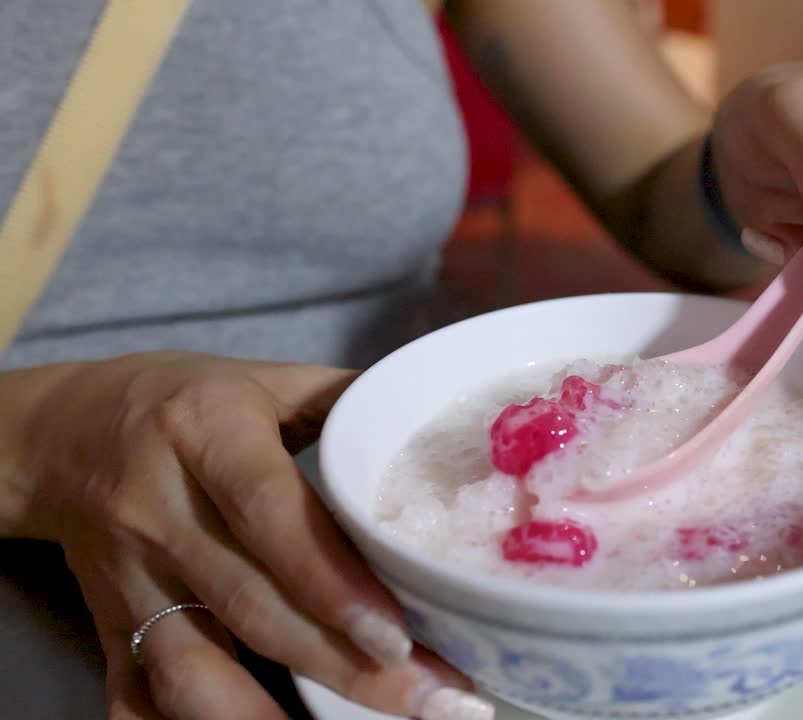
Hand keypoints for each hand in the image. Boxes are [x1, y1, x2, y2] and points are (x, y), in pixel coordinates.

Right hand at [20, 353, 490, 719]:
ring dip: (275, 717)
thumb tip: (440, 428)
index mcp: (205, 431)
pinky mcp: (107, 627)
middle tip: (432, 696)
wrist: (62, 435)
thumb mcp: (263, 380)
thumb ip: (347, 403)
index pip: (270, 514)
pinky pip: (136, 700)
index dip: (332, 581)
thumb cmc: (184, 401)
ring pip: (194, 668)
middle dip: (346, 663)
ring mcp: (129, 579)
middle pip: (252, 606)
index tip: (398, 633)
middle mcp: (159, 509)